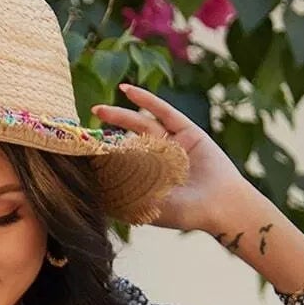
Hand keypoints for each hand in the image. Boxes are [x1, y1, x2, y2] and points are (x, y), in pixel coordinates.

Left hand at [91, 81, 248, 233]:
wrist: (220, 205)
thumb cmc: (186, 212)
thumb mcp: (150, 207)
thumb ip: (126, 200)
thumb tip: (93, 197)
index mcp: (151, 178)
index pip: (123, 163)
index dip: (104, 155)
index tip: (83, 151)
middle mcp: (160, 159)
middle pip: (128, 140)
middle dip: (108, 134)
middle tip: (85, 130)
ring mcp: (173, 143)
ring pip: (141, 124)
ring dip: (120, 115)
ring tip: (99, 110)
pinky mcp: (187, 129)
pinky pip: (163, 111)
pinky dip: (146, 100)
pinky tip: (127, 91)